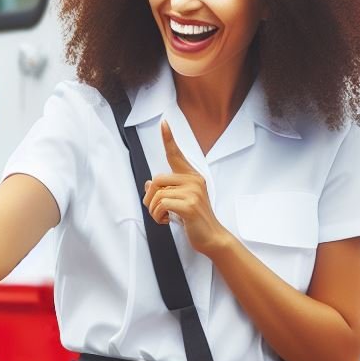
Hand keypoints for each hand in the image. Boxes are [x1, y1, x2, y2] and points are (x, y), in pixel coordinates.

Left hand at [142, 122, 228, 254]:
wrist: (212, 238)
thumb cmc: (195, 221)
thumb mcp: (178, 203)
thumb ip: (165, 191)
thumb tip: (148, 185)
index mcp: (192, 177)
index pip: (176, 154)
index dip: (168, 138)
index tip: (163, 123)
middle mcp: (194, 181)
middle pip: (157, 179)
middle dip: (150, 197)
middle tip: (156, 210)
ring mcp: (193, 192)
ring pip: (157, 193)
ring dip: (153, 210)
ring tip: (162, 217)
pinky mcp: (189, 205)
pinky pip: (161, 204)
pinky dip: (158, 215)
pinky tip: (166, 221)